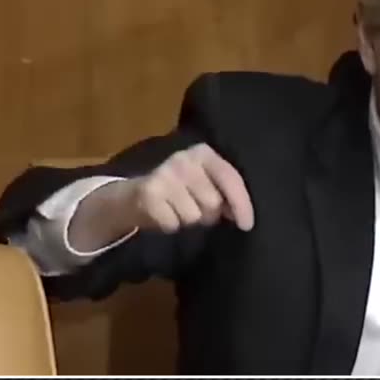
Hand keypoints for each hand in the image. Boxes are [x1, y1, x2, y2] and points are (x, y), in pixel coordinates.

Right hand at [128, 143, 253, 232]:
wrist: (134, 195)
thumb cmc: (180, 191)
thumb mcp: (205, 183)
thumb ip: (226, 193)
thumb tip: (242, 217)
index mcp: (203, 153)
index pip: (230, 178)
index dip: (241, 204)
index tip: (246, 226)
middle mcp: (183, 159)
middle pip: (213, 202)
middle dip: (208, 214)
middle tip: (195, 208)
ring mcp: (164, 174)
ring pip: (193, 216)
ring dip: (188, 220)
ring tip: (178, 210)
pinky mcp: (148, 193)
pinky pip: (173, 224)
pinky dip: (171, 225)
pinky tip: (164, 214)